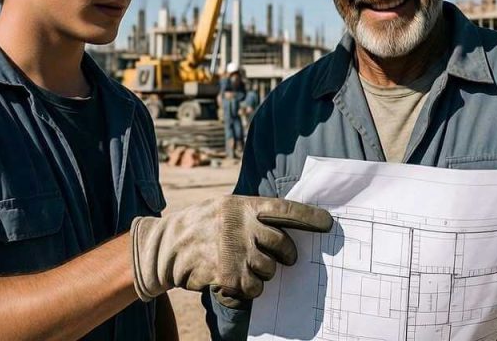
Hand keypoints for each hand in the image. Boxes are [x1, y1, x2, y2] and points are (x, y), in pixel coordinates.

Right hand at [131, 196, 332, 302]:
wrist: (167, 246)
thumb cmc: (203, 225)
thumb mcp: (227, 209)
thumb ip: (253, 216)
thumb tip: (288, 230)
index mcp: (243, 205)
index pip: (284, 209)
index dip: (309, 217)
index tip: (328, 224)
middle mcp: (240, 226)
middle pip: (282, 245)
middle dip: (287, 255)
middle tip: (285, 258)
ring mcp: (233, 251)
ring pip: (268, 271)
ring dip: (261, 274)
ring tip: (243, 267)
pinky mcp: (226, 275)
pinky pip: (252, 290)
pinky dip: (245, 290)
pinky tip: (229, 280)